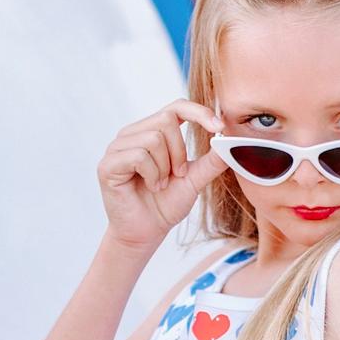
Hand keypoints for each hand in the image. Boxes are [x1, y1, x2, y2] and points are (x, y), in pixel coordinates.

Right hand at [98, 101, 225, 251]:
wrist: (146, 232)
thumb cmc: (165, 205)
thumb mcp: (194, 179)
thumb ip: (211, 161)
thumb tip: (230, 142)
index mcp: (151, 131)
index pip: (176, 107)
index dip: (198, 112)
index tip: (219, 128)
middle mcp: (132, 134)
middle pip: (166, 120)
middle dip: (179, 151)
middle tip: (178, 175)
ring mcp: (117, 147)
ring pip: (153, 139)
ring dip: (165, 167)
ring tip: (161, 184)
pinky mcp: (108, 164)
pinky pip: (138, 156)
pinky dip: (152, 175)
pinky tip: (152, 187)